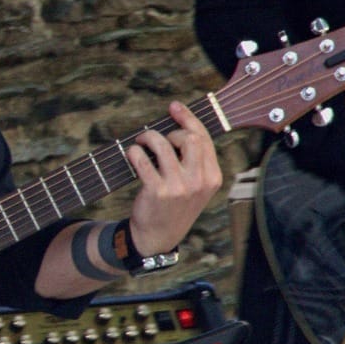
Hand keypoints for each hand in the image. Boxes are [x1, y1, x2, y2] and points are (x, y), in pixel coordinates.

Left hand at [127, 101, 222, 254]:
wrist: (158, 237)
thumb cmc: (175, 205)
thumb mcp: (196, 186)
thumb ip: (195, 160)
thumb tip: (181, 123)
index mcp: (213, 177)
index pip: (204, 138)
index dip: (188, 118)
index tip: (174, 107)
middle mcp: (199, 182)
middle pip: (189, 138)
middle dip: (171, 130)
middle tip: (157, 138)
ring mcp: (179, 187)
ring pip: (164, 144)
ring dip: (148, 137)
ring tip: (140, 142)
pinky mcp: (157, 192)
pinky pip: (143, 160)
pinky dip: (134, 151)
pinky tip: (131, 153)